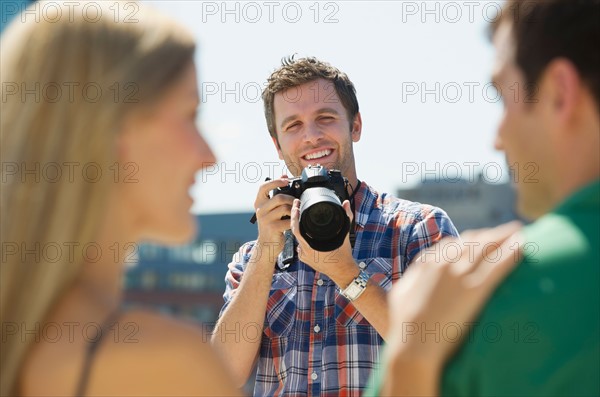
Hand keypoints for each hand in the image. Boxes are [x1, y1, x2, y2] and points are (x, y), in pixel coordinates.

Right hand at [253, 176, 294, 264]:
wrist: (266, 244)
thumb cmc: (271, 224)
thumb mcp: (270, 209)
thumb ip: (275, 196)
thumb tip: (284, 177)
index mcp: (259, 202)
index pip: (263, 187)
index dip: (275, 181)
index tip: (286, 179)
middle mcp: (260, 209)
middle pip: (279, 197)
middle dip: (291, 199)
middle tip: (297, 202)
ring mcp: (265, 219)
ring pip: (284, 208)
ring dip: (294, 210)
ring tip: (296, 213)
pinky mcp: (272, 228)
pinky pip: (288, 221)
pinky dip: (294, 221)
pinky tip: (294, 223)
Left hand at [290, 198, 357, 284]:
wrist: (343, 271)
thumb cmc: (343, 254)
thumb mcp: (345, 233)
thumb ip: (346, 216)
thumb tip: (346, 203)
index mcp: (311, 246)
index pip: (296, 229)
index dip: (294, 216)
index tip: (296, 206)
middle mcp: (305, 252)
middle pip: (295, 232)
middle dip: (296, 219)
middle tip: (297, 207)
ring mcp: (303, 256)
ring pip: (297, 239)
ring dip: (299, 229)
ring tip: (301, 218)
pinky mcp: (304, 259)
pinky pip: (300, 246)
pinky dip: (303, 239)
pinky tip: (306, 233)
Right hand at [386, 221, 522, 367]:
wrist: (412, 344)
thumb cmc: (402, 325)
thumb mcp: (400, 294)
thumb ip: (411, 279)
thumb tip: (414, 274)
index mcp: (426, 264)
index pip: (451, 245)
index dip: (467, 240)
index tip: (479, 239)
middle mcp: (443, 264)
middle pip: (471, 241)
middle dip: (489, 234)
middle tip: (506, 230)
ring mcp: (459, 275)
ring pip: (485, 247)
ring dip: (503, 236)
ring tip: (518, 231)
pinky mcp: (474, 290)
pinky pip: (497, 265)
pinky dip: (510, 253)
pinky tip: (522, 245)